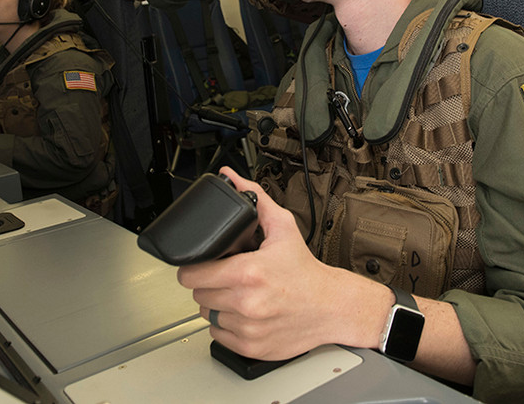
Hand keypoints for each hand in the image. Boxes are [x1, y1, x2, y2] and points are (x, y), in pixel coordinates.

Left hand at [177, 167, 388, 360]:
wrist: (331, 306)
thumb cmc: (306, 271)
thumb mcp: (282, 227)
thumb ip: (255, 200)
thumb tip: (232, 178)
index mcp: (248, 272)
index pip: (192, 275)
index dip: (193, 268)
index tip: (203, 265)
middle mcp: (246, 302)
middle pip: (198, 295)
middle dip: (208, 284)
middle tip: (227, 277)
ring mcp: (247, 328)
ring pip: (207, 315)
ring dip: (217, 305)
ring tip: (239, 294)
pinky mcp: (250, 347)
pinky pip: (218, 335)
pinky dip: (227, 325)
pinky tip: (245, 313)